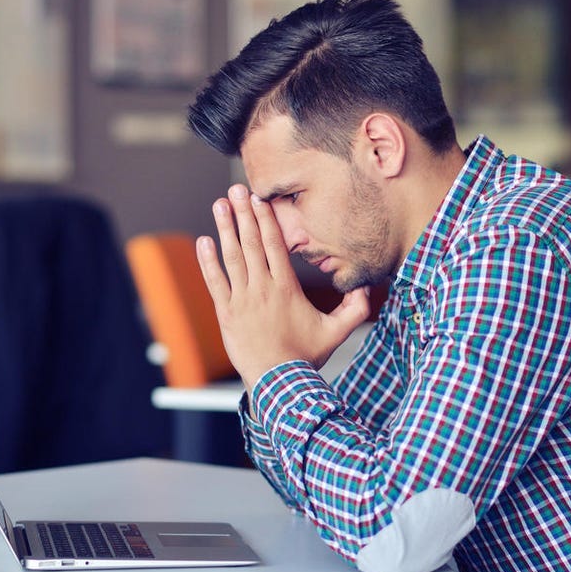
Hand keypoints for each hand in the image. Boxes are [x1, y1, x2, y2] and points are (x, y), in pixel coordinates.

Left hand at [195, 184, 370, 391]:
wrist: (279, 381)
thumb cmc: (306, 357)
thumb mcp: (336, 332)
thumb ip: (354, 309)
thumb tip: (367, 289)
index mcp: (287, 288)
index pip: (275, 245)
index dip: (265, 219)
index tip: (258, 199)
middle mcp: (263, 288)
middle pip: (252, 243)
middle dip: (243, 214)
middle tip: (235, 190)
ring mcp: (242, 299)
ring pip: (232, 257)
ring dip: (225, 229)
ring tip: (219, 205)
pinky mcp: (226, 313)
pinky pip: (215, 282)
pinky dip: (207, 262)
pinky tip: (203, 241)